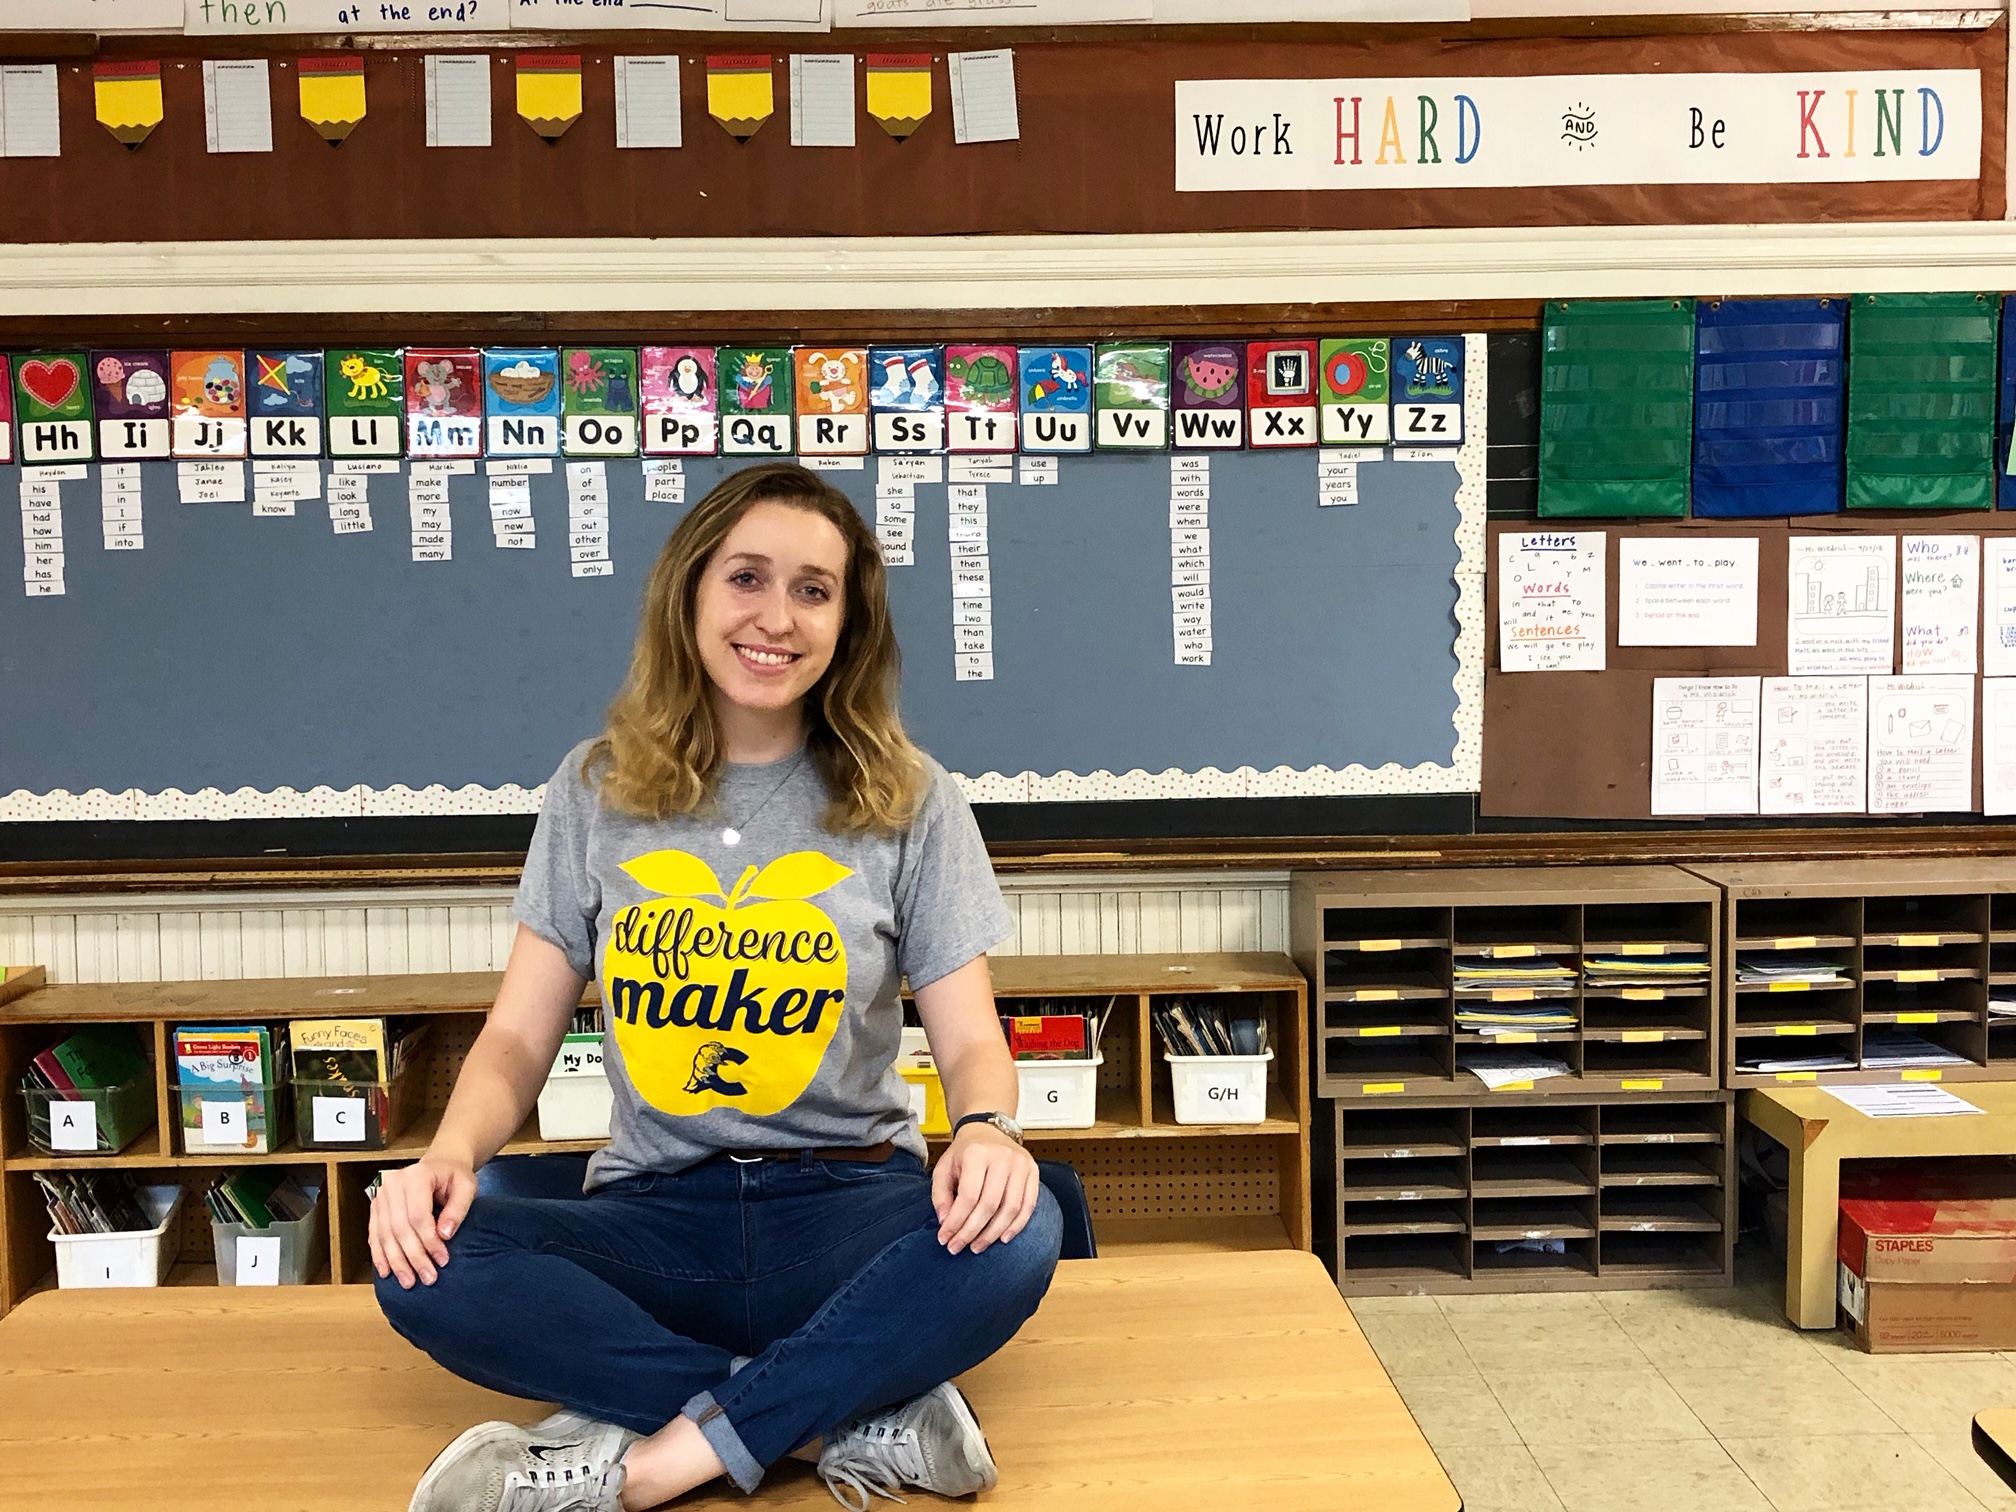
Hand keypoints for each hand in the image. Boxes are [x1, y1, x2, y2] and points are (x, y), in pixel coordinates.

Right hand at [369, 1154, 476, 1288]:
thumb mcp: (467, 1187)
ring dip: (396, 1261)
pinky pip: (374, 1234)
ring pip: (385, 1234)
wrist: (439, 1164)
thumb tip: (444, 1234)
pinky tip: (386, 1271)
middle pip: (399, 1228)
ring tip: (408, 1282)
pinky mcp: (375, 1206)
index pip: (418, 1216)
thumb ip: (458, 1209)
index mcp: (415, 1176)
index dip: (429, 1241)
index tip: (443, 1261)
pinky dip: (380, 1254)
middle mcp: (392, 1184)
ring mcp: (380, 1195)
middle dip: (413, 1257)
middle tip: (427, 1278)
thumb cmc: (454, 1176)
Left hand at [931, 1124, 1038, 1255]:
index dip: (956, 1222)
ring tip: (978, 1246)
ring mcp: (1021, 1164)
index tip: (945, 1238)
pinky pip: (1028, 1206)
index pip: (968, 1196)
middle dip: (972, 1232)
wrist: (988, 1130)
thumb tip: (946, 1223)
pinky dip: (1016, 1226)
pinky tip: (1002, 1238)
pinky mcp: (1033, 1172)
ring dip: (993, 1234)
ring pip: (1010, 1209)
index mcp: (976, 1153)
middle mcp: (1002, 1157)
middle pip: (989, 1205)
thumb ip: (940, 1196)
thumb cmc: (965, 1152)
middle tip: (958, 1247)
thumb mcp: (944, 1168)